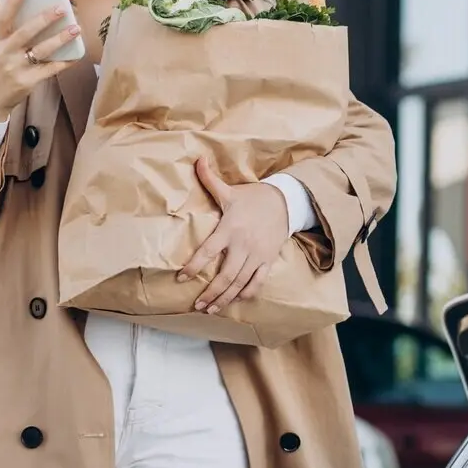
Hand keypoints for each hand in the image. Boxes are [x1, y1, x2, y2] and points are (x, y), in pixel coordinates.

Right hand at [0, 0, 82, 120]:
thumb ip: (10, 33)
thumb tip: (36, 11)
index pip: (1, 18)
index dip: (11, 2)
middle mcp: (3, 53)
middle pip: (25, 32)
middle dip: (44, 19)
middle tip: (61, 8)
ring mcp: (15, 68)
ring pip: (41, 50)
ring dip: (60, 39)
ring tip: (76, 28)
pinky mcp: (26, 82)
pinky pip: (49, 70)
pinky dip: (64, 62)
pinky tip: (76, 55)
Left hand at [179, 156, 289, 313]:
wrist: (286, 201)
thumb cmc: (254, 197)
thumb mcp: (230, 190)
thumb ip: (210, 179)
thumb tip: (196, 158)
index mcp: (230, 228)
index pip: (209, 251)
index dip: (195, 266)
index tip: (181, 277)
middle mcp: (243, 245)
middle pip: (225, 275)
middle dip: (210, 293)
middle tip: (196, 306)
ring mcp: (257, 255)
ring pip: (240, 283)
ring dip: (224, 299)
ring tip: (210, 309)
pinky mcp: (268, 260)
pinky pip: (257, 282)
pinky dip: (246, 294)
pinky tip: (235, 301)